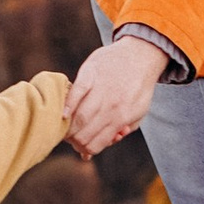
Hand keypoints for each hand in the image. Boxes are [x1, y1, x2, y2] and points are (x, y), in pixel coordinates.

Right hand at [63, 35, 167, 157]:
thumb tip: (106, 143)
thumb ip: (122, 130)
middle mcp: (110, 107)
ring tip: (64, 127)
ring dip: (68, 127)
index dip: (84, 149)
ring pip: (78, 118)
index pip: (95, 144)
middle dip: (73, 141)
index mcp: (122, 118)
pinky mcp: (89, 74)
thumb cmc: (138, 86)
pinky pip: (75, 92)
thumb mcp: (138, 113)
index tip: (79, 147)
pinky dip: (67, 105)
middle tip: (70, 137)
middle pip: (83, 134)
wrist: (141, 54)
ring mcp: (100, 90)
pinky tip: (62, 114)